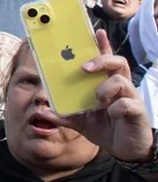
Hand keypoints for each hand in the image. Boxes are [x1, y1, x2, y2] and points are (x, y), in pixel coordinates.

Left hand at [49, 31, 153, 161]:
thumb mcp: (80, 122)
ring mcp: (130, 98)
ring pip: (121, 81)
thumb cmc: (106, 129)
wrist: (126, 149)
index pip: (106, 60)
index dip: (103, 45)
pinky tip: (111, 114)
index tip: (96, 32)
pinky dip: (116, 108)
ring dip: (105, 88)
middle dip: (101, 59)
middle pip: (117, 62)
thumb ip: (64, 116)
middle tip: (84, 67)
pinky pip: (128, 104)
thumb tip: (45, 111)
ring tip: (98, 100)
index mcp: (106, 85)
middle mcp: (120, 88)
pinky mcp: (137, 112)